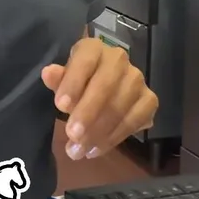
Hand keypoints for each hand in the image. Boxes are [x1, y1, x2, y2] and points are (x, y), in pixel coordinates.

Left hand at [41, 39, 156, 160]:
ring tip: (79, 150)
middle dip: (87, 112)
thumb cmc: (78, 83)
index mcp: (93, 48)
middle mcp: (119, 59)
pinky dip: (114, 137)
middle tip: (72, 135)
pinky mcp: (149, 100)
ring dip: (99, 131)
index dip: (73, 82)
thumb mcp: (64, 81)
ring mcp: (137, 79)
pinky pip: (135, 120)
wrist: (102, 91)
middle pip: (106, 85)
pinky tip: (96, 149)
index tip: (60, 106)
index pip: (85, 60)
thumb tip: (48, 73)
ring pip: (121, 105)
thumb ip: (57, 79)